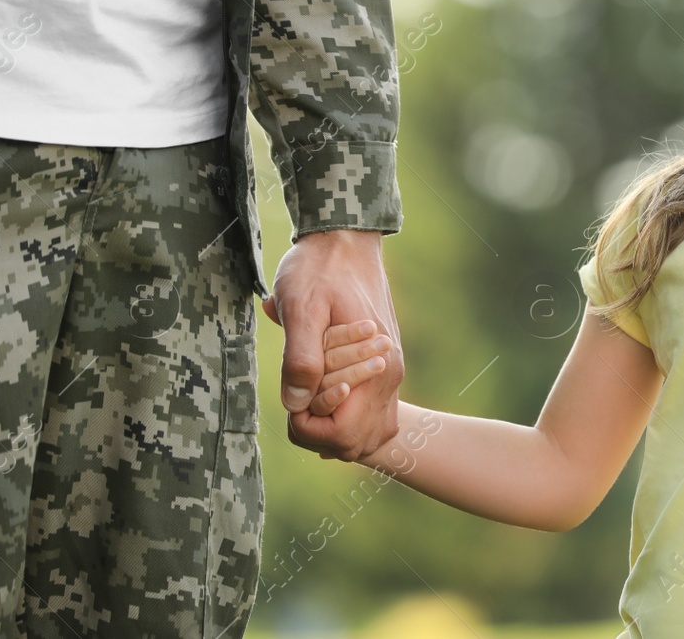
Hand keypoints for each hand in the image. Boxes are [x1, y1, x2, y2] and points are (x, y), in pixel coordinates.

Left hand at [262, 228, 403, 461]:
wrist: (345, 240)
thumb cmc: (319, 269)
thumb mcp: (301, 308)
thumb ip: (301, 358)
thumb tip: (295, 403)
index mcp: (377, 369)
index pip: (343, 435)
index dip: (307, 426)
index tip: (293, 395)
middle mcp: (390, 377)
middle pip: (356, 443)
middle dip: (319, 432)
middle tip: (298, 396)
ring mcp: (390, 374)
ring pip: (367, 435)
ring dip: (333, 427)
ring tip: (309, 397)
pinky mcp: (383, 368)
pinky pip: (371, 415)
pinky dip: (345, 417)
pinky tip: (322, 395)